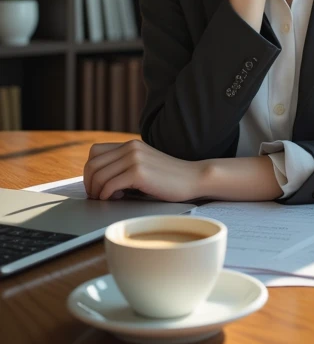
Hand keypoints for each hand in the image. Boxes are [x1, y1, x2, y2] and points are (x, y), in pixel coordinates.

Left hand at [83, 139, 206, 201]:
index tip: (96, 186)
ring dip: (97, 192)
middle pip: (92, 164)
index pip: (94, 152)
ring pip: (98, 176)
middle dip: (89, 184)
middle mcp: (130, 147)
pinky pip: (109, 185)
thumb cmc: (169, 178)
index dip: (89, 171)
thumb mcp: (144, 165)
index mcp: (130, 145)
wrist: (193, 178)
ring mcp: (134, 158)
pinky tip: (117, 199)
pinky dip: (107, 196)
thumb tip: (98, 182)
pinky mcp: (138, 172)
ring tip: (108, 199)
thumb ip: (125, 166)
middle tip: (97, 197)